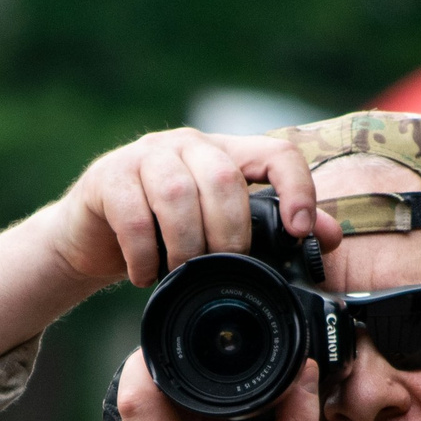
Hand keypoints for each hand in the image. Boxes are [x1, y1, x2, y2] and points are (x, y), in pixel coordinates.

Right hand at [41, 128, 335, 289]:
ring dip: (186, 245)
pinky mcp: (108, 177)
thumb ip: (271, 231)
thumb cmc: (164, 235)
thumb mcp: (219, 233)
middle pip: (225, 178)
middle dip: (230, 233)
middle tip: (223, 268)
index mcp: (225, 153)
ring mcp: (145, 156)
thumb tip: (329, 236)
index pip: (276, 154)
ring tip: (183, 274)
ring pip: (178, 192)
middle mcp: (188, 145)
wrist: (91, 238)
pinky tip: (146, 276)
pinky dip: (145, 255)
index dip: (296, 189)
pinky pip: (134, 215)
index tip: (299, 231)